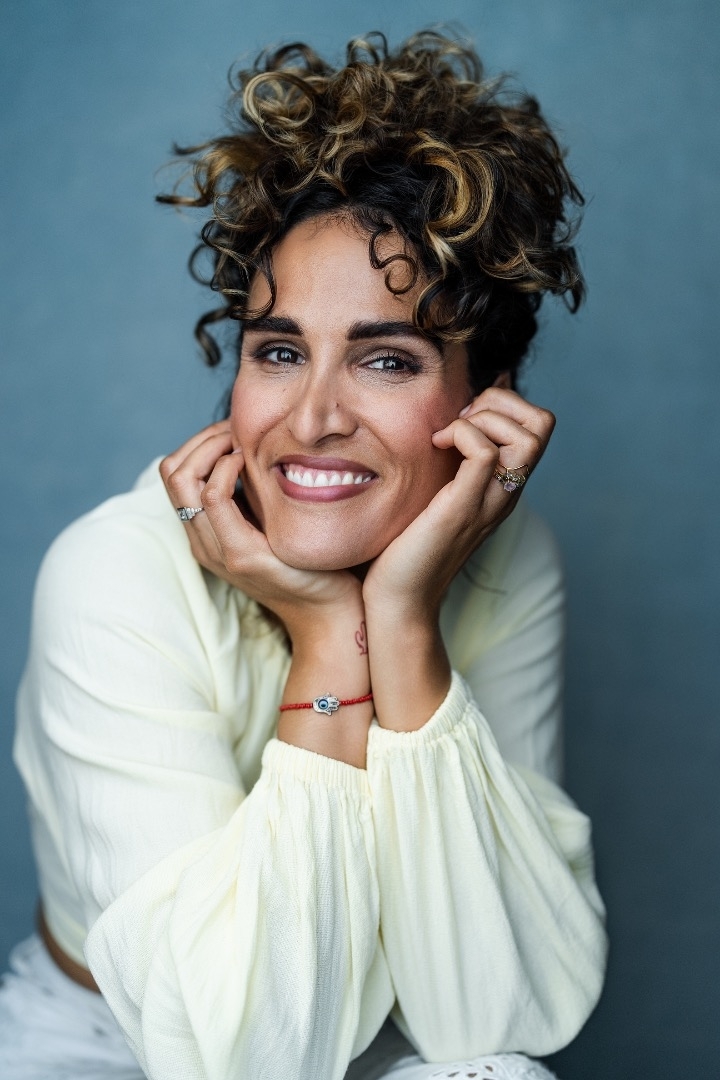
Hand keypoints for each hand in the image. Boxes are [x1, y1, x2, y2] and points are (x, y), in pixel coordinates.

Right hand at [159, 423, 362, 642]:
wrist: (328, 610)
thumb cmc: (308, 561)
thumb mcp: (272, 521)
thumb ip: (255, 495)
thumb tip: (253, 446)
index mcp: (206, 533)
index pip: (175, 472)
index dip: (200, 441)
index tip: (235, 429)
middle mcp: (202, 542)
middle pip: (171, 471)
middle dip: (203, 438)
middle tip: (239, 429)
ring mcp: (217, 550)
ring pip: (183, 479)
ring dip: (212, 446)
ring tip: (244, 441)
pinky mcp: (240, 555)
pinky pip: (213, 497)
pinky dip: (227, 468)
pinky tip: (251, 462)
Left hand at [363, 386, 554, 621]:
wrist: (398, 599)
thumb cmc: (408, 544)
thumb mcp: (436, 491)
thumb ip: (450, 461)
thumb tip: (445, 419)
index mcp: (503, 486)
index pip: (538, 425)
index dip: (503, 404)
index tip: (462, 419)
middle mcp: (506, 492)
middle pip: (543, 424)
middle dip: (500, 403)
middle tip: (458, 423)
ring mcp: (489, 502)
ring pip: (526, 437)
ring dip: (483, 419)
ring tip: (447, 437)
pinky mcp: (462, 510)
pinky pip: (485, 454)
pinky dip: (461, 435)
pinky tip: (435, 446)